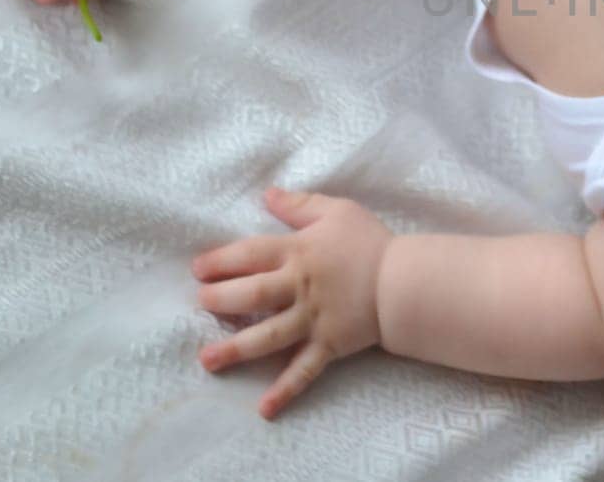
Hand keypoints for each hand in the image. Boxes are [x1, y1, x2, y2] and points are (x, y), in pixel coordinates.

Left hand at [192, 188, 393, 419]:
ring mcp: (312, 320)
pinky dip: (285, 390)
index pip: (251, 255)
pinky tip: (264, 409)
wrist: (405, 281)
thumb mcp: (337, 211)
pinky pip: (304, 371)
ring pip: (268, 336)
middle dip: (221, 300)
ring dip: (236, 349)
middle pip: (253, 294)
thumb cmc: (370, 243)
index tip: (198, 269)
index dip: (221, 260)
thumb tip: (266, 195)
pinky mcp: (328, 346)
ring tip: (207, 359)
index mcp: (299, 253)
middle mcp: (300, 288)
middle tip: (200, 303)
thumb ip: (299, 204)